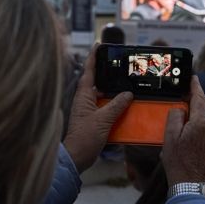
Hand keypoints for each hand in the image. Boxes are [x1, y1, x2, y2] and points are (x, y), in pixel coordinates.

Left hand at [64, 45, 132, 172]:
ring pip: (103, 96)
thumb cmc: (85, 137)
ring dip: (114, 92)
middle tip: (120, 65)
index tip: (99, 45)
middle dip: (108, 73)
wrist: (77, 158)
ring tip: (127, 85)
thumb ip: (116, 105)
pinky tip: (126, 107)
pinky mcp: (93, 120)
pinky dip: (115, 106)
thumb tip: (128, 94)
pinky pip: (106, 108)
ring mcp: (89, 110)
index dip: (93, 57)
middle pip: (97, 81)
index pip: (88, 71)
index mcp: (83, 95)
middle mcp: (85, 100)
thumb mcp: (103, 119)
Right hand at [162, 76, 204, 184]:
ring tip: (193, 106)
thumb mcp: (169, 137)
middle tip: (189, 93)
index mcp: (201, 123)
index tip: (193, 78)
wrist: (189, 182)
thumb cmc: (177, 161)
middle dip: (200, 95)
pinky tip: (198, 121)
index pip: (200, 98)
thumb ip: (175, 117)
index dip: (196, 86)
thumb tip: (180, 108)